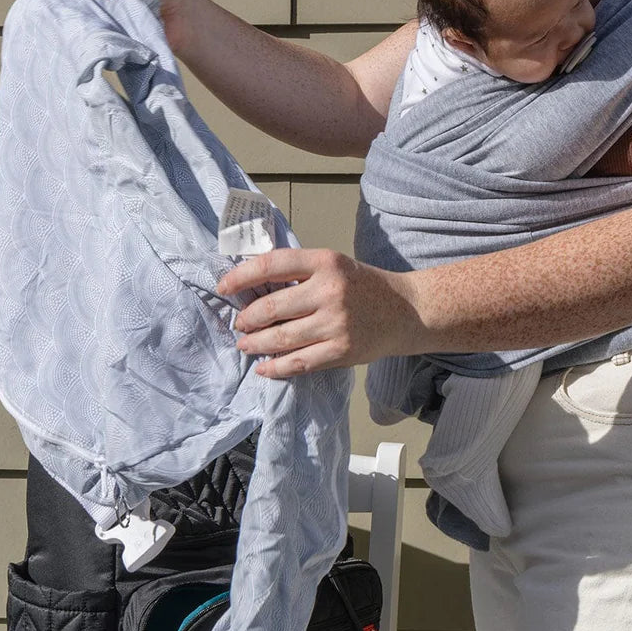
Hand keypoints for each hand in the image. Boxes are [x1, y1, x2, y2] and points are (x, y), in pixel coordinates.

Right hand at [81, 0, 193, 53]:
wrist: (188, 18)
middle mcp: (108, 6)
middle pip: (86, 10)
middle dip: (79, 12)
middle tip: (68, 16)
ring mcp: (115, 25)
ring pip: (96, 27)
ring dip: (91, 28)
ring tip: (78, 30)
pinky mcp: (124, 43)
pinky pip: (110, 43)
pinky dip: (105, 42)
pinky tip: (97, 42)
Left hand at [217, 249, 424, 377]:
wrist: (407, 311)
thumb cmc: (364, 287)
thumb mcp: (334, 265)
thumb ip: (300, 272)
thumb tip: (253, 287)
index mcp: (325, 262)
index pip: (272, 265)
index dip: (241, 276)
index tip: (224, 287)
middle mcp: (330, 291)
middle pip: (272, 307)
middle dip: (248, 319)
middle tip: (240, 323)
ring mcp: (336, 323)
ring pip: (282, 338)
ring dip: (256, 344)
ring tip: (246, 344)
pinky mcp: (342, 350)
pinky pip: (300, 362)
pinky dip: (276, 368)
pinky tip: (264, 368)